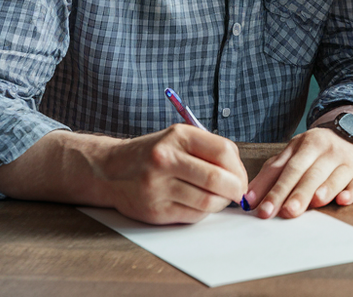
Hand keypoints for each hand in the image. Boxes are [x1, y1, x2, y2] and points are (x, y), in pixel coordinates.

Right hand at [91, 124, 248, 223]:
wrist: (110, 170)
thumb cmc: (153, 155)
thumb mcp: (178, 138)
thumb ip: (209, 150)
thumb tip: (241, 175)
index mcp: (178, 136)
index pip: (224, 152)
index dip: (240, 168)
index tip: (241, 178)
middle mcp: (166, 159)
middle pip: (217, 179)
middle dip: (236, 190)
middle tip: (238, 194)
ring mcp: (158, 186)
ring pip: (208, 202)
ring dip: (221, 204)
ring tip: (218, 199)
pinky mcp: (155, 210)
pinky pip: (193, 216)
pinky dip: (203, 212)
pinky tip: (198, 204)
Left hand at [244, 127, 352, 218]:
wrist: (349, 136)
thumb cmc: (314, 153)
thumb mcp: (292, 155)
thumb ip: (270, 175)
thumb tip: (248, 199)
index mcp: (309, 143)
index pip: (290, 168)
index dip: (276, 189)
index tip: (263, 209)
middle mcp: (330, 149)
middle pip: (311, 173)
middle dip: (298, 194)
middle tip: (287, 212)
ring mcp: (350, 160)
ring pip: (336, 176)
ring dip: (325, 190)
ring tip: (314, 203)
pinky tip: (344, 200)